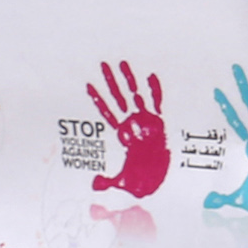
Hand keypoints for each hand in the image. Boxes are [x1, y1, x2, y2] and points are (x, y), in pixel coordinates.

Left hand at [85, 61, 170, 197]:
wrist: (160, 179)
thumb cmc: (141, 178)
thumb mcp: (119, 182)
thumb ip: (106, 181)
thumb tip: (94, 184)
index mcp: (122, 134)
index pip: (106, 112)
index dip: (97, 99)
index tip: (88, 84)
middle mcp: (132, 123)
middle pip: (119, 98)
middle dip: (111, 82)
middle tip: (103, 64)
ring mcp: (145, 120)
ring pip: (135, 95)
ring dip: (129, 80)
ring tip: (122, 63)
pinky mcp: (159, 122)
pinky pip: (156, 102)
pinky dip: (154, 90)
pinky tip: (151, 76)